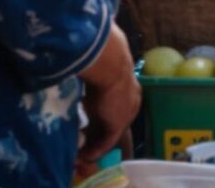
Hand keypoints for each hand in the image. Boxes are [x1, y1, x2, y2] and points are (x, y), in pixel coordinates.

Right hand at [74, 25, 141, 174]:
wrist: (110, 62)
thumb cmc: (104, 60)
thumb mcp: (101, 72)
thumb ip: (96, 78)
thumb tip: (83, 74)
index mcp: (130, 89)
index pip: (116, 107)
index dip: (103, 117)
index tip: (90, 124)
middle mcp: (132, 103)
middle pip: (114, 121)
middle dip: (98, 132)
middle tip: (84, 141)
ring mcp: (127, 114)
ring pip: (110, 132)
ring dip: (96, 142)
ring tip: (82, 151)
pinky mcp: (119, 123)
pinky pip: (108, 140)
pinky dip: (97, 148)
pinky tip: (86, 154)